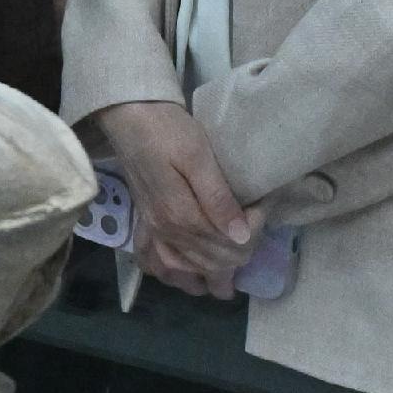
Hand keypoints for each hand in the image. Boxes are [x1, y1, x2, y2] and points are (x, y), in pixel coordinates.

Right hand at [88, 98, 254, 298]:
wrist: (130, 116)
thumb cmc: (168, 130)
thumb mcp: (198, 156)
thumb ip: (218, 197)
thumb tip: (242, 237)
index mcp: (180, 215)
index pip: (226, 243)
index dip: (253, 231)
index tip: (262, 207)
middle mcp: (164, 231)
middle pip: (209, 262)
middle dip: (238, 254)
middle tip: (254, 233)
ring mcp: (151, 230)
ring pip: (183, 271)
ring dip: (208, 276)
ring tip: (227, 277)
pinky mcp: (143, 224)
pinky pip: (153, 263)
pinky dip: (171, 275)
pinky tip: (185, 276)